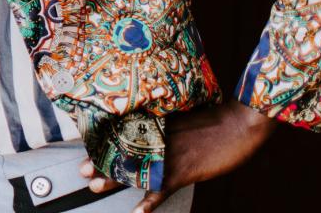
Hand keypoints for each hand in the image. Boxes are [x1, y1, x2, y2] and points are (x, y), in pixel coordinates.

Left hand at [78, 101, 276, 212]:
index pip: (124, 134)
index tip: (86, 146)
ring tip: (96, 187)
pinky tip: (138, 212)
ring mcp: (168, 156)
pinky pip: (161, 190)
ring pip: (135, 170)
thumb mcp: (183, 117)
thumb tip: (152, 130)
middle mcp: (157, 140)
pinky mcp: (183, 171)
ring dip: (115, 180)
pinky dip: (149, 203)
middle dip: (101, 162)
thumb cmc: (213, 118)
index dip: (104, 143)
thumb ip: (165, 125)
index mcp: (156, 125)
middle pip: (123, 152)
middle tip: (83, 170)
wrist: (237, 122)